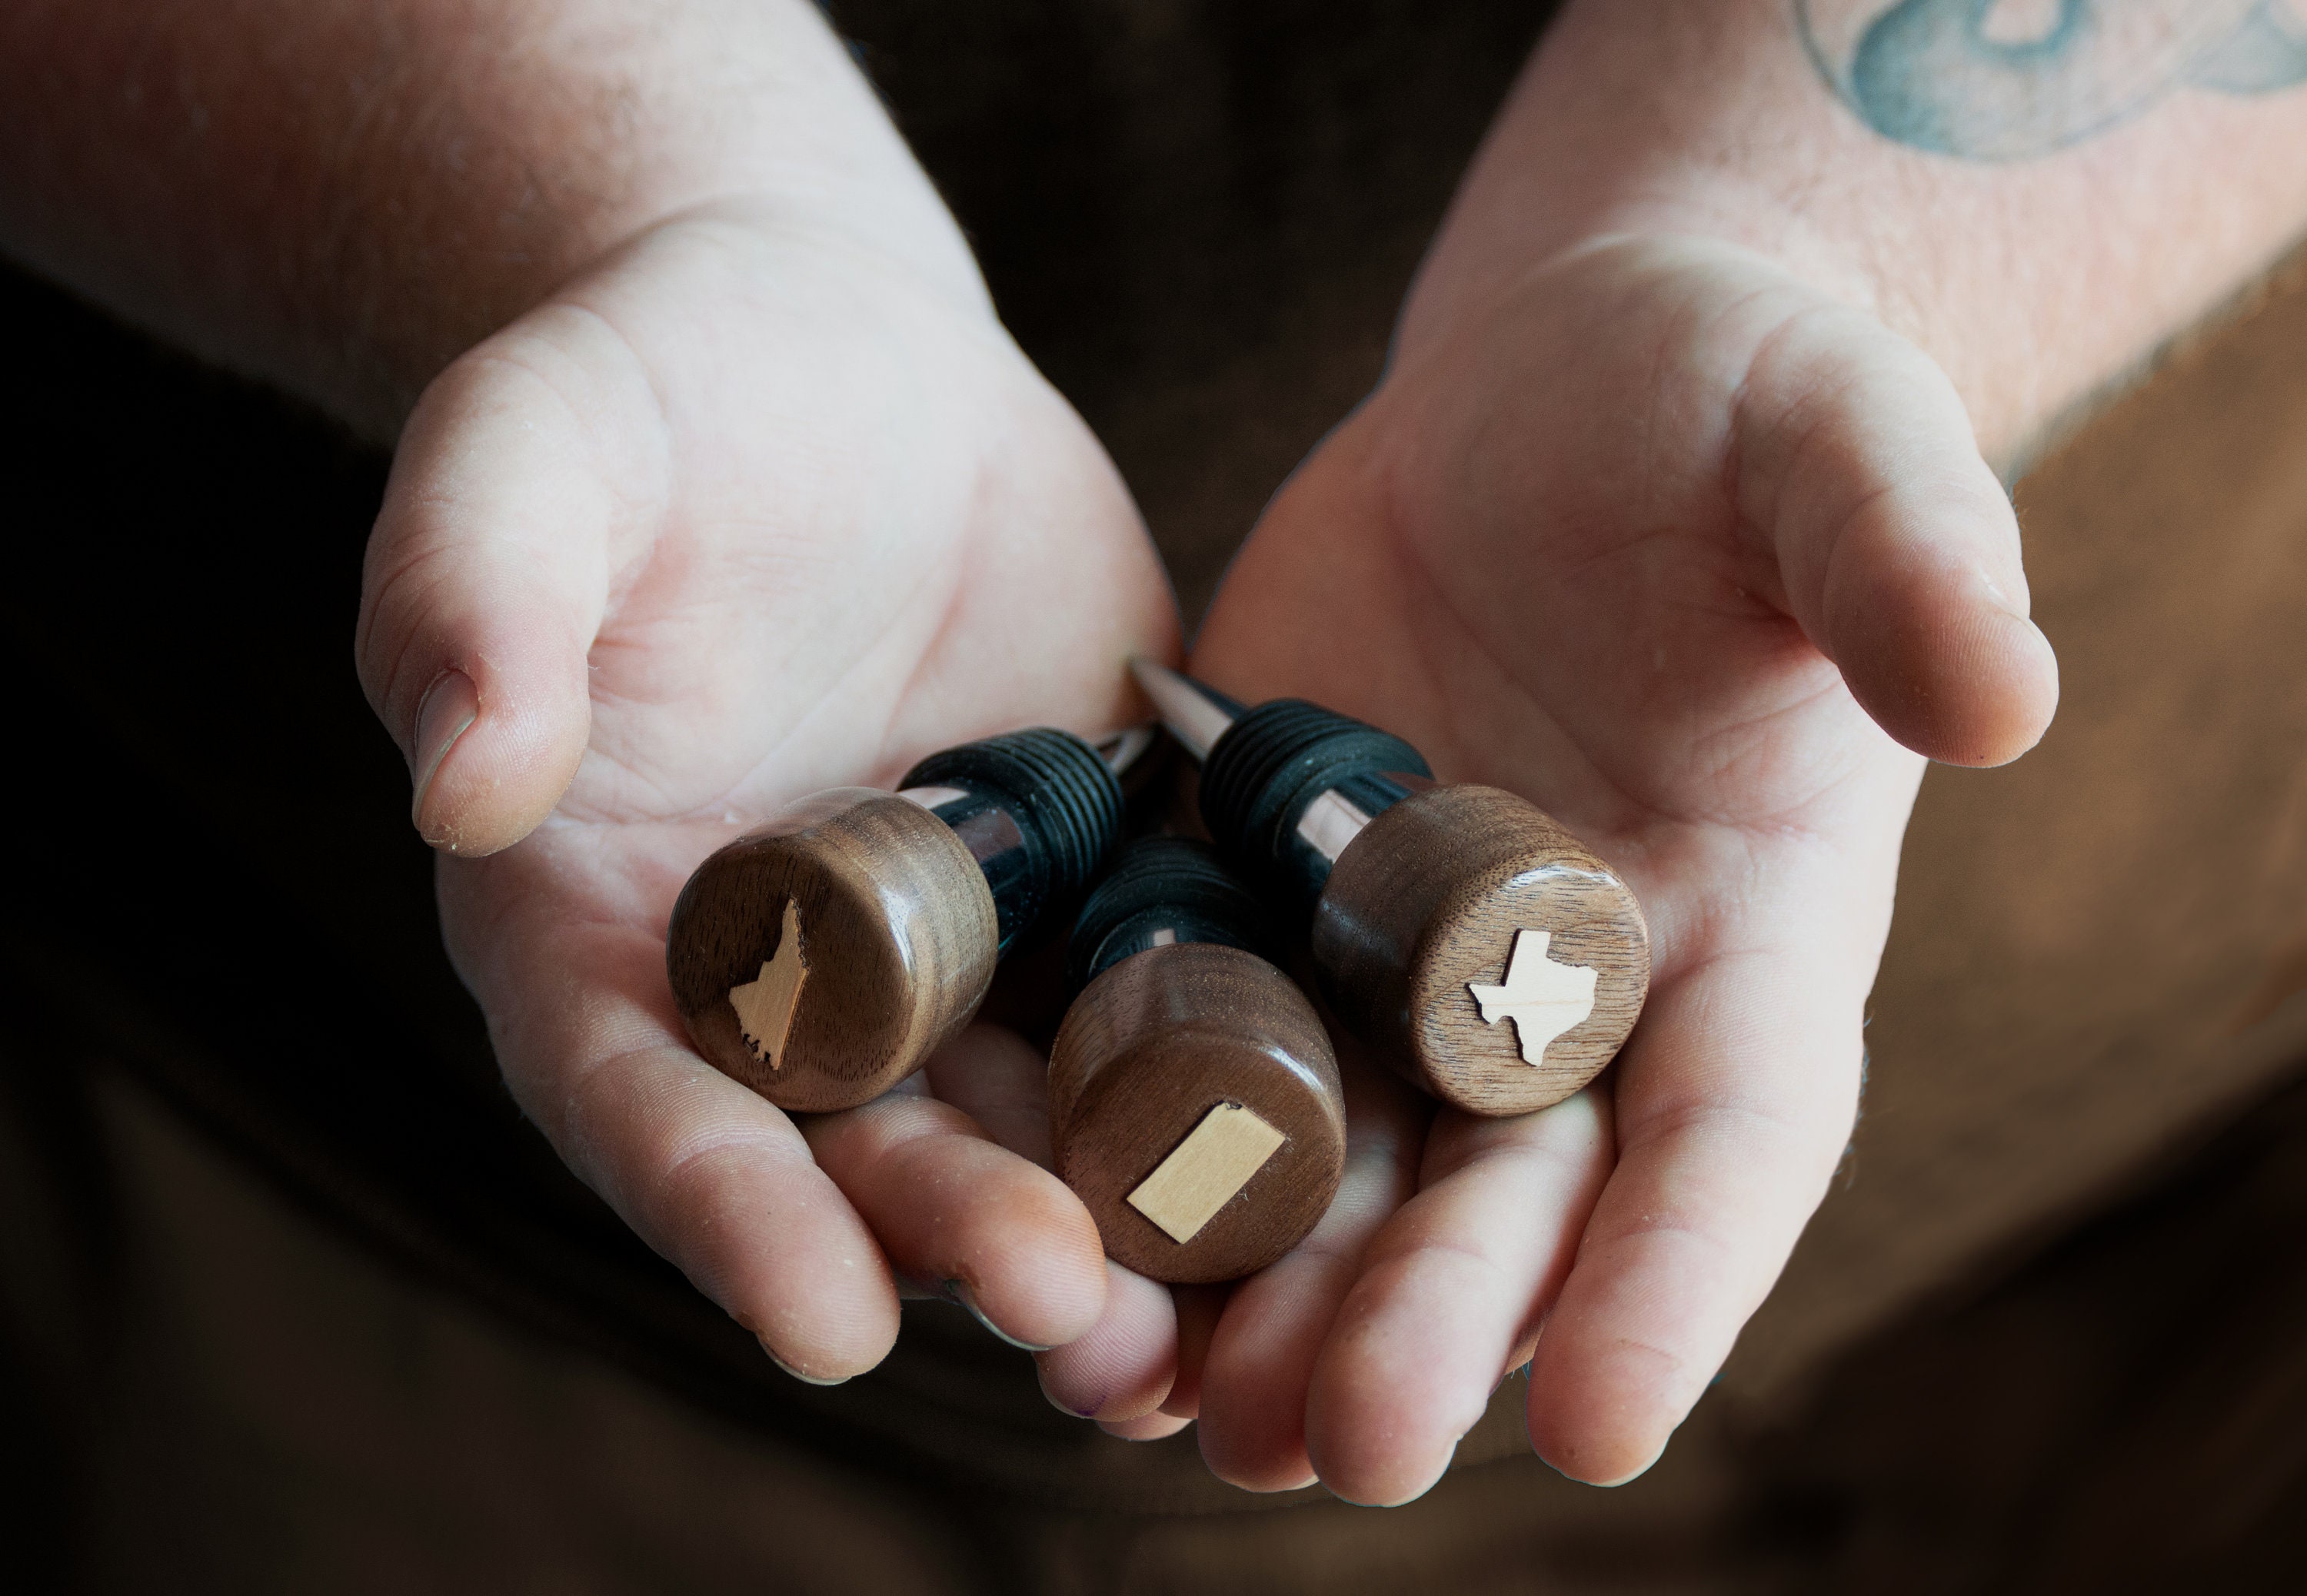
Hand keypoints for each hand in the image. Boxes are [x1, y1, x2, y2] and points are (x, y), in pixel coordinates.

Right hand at [356, 199, 1177, 1378]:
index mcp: (611, 924)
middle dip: (959, 1229)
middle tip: (1070, 1304)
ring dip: (1115, 1205)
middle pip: (863, 1140)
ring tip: (1210, 1291)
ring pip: (1032, 1103)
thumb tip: (461, 781)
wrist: (834, 352)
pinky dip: (1238, 1063)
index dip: (728, 1213)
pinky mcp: (1098, 874)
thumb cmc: (642, 391)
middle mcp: (787, 979)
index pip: (645, 1097)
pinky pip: (1169, 984)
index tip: (826, 1320)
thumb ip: (474, 599)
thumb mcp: (530, 453)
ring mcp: (960, 939)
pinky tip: (1334, 1134)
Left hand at [1067, 233, 2056, 1494]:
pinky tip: (1056, 1245)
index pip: (1733, 1130)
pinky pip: (1191, 1042)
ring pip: (1336, 1165)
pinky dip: (1133, 1152)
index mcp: (1741, 925)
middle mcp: (1566, 986)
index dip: (1679, 1278)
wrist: (1557, 380)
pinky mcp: (1255, 887)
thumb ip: (1905, 564)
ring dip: (1264, 1300)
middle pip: (1507, 1192)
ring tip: (1174, 1409)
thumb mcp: (1830, 448)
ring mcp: (1397, 955)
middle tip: (1345, 1447)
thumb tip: (2006, 695)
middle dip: (1431, 1320)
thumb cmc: (1734, 400)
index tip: (1610, 1426)